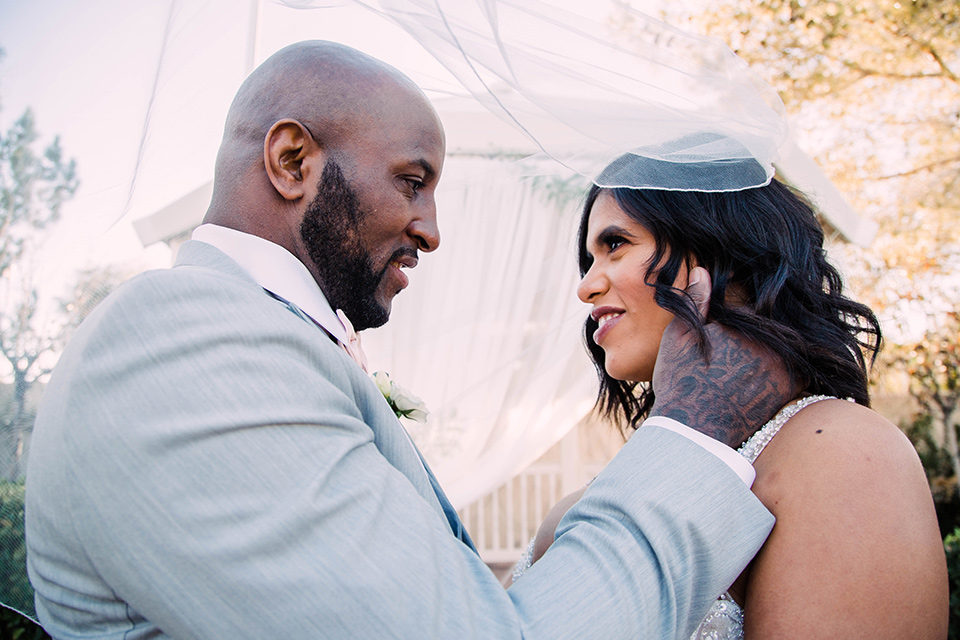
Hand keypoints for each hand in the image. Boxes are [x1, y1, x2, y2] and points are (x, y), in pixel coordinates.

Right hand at [649, 267, 796, 448]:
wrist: (695, 429)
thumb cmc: (680, 381)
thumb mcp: (679, 337)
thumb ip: (695, 302)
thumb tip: (705, 270)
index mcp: (741, 319)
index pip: (752, 297)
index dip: (744, 299)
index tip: (744, 297)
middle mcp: (767, 337)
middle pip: (773, 318)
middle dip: (765, 318)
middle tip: (760, 319)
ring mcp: (782, 361)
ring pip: (789, 339)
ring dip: (783, 338)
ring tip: (766, 344)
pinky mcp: (790, 385)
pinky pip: (803, 364)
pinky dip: (798, 361)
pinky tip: (785, 364)